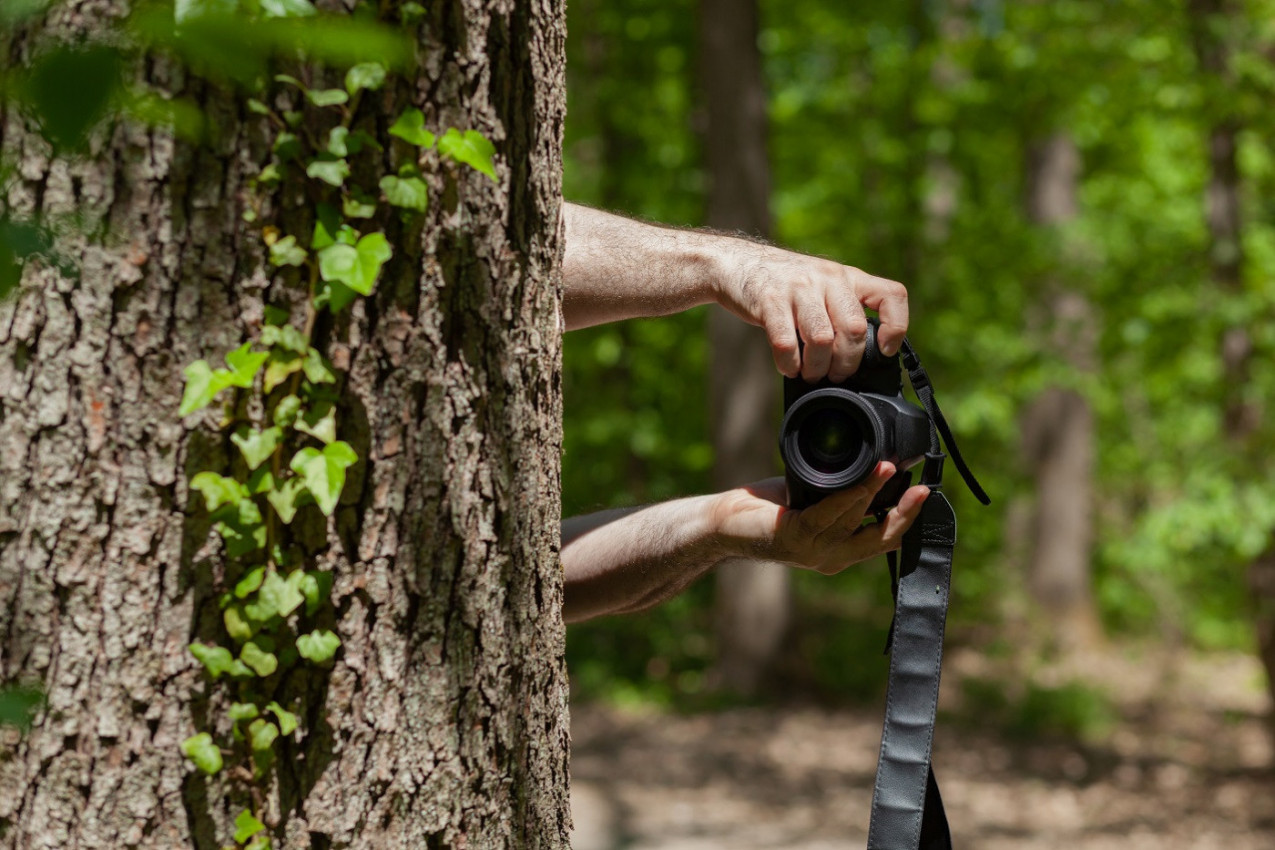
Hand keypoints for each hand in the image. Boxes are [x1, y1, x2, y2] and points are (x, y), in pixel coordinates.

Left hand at [710, 462, 929, 574]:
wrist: (722, 525)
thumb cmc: (767, 509)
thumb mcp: (812, 499)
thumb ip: (840, 493)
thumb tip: (871, 466)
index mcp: (838, 553)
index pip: (882, 540)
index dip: (905, 519)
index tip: (923, 494)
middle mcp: (830, 558)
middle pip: (880, 539)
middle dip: (905, 514)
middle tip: (925, 489)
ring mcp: (814, 552)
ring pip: (856, 521)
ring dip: (876, 491)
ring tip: (890, 465)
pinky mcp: (796, 537)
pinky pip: (830, 513)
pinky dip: (851, 494)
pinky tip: (864, 476)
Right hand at [712, 243, 908, 381]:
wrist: (737, 263)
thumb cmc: (785, 286)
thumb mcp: (823, 287)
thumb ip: (843, 311)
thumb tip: (861, 358)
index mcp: (848, 277)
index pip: (891, 295)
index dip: (896, 327)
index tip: (883, 350)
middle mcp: (828, 278)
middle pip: (853, 329)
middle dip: (846, 363)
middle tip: (835, 374)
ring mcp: (798, 288)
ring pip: (822, 339)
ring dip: (817, 367)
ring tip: (810, 374)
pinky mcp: (770, 300)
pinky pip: (786, 342)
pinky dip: (789, 365)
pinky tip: (788, 367)